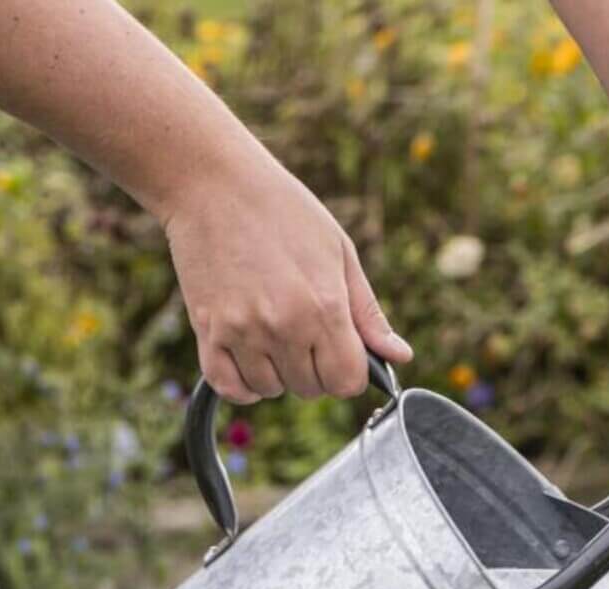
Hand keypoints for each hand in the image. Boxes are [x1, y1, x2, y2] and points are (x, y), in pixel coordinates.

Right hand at [160, 155, 411, 403]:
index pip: (347, 382)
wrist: (211, 180)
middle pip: (311, 389)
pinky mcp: (207, 329)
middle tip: (302, 332)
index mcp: (325, 308)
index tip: (339, 351)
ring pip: (271, 390)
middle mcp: (284, 326)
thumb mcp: (340, 254)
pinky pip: (230, 387)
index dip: (348, 372)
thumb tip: (401, 356)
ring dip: (277, 373)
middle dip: (314, 370)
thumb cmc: (283, 211)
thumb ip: (369, 313)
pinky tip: (249, 358)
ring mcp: (242, 330)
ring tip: (272, 334)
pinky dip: (242, 383)